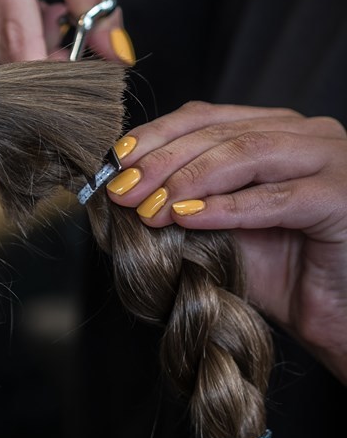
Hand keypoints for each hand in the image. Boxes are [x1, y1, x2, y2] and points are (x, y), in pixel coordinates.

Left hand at [107, 102, 346, 381]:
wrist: (340, 319)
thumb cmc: (286, 276)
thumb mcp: (223, 231)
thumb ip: (184, 204)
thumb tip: (124, 192)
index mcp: (277, 130)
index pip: (205, 117)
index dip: (155, 136)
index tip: (115, 163)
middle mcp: (307, 134)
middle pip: (220, 132)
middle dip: (162, 161)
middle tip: (123, 190)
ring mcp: (329, 159)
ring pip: (245, 154)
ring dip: (187, 180)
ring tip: (149, 207)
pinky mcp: (341, 196)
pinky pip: (274, 198)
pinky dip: (225, 207)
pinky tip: (187, 217)